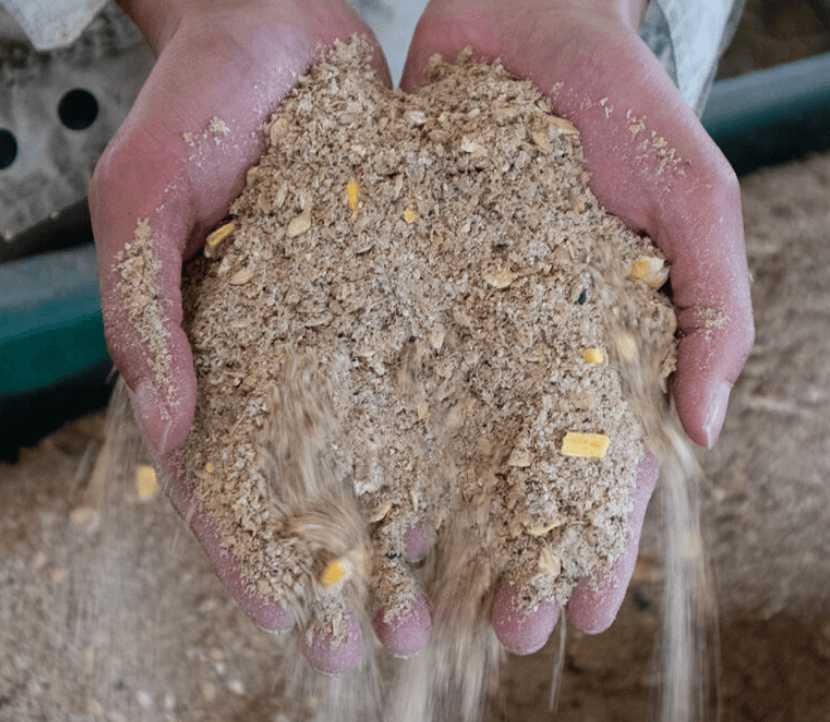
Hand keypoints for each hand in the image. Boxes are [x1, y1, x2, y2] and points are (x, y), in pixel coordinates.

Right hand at [88, 0, 426, 673]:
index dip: (257, 560)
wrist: (276, 21)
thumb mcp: (142, 196)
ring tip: (479, 589)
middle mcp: (303, 354)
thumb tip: (167, 431)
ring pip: (405, 441)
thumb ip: (143, 309)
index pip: (231, 483)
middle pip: (334, 484)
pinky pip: (460, 361)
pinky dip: (482, 423)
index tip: (294, 630)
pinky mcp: (427, 282)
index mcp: (222, 356)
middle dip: (369, 566)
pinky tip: (517, 475)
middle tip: (411, 640)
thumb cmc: (191, 104)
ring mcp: (367, 323)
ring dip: (436, 519)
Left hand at [404, 0, 754, 653]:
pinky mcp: (399, 280)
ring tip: (420, 592)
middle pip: (526, 473)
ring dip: (443, 520)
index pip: (614, 461)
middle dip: (521, 554)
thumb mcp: (696, 198)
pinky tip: (351, 489)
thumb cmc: (628, 105)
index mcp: (612, 341)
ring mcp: (465, 317)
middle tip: (500, 631)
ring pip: (451, 437)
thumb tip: (705, 437)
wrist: (527, 12)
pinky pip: (382, 362)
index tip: (589, 613)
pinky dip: (370, 428)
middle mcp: (534, 343)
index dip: (605, 540)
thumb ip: (717, 309)